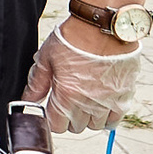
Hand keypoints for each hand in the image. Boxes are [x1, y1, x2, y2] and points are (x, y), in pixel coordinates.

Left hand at [21, 17, 143, 133]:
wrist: (104, 26)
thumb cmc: (74, 38)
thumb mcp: (46, 59)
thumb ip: (36, 84)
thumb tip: (27, 101)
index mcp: (68, 94)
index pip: (56, 125)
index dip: (50, 118)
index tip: (50, 109)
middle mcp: (90, 102)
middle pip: (75, 127)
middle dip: (67, 118)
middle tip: (65, 101)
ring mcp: (110, 100)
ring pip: (95, 125)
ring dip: (87, 118)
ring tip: (83, 100)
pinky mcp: (126, 94)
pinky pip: (115, 118)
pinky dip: (107, 115)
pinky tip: (100, 103)